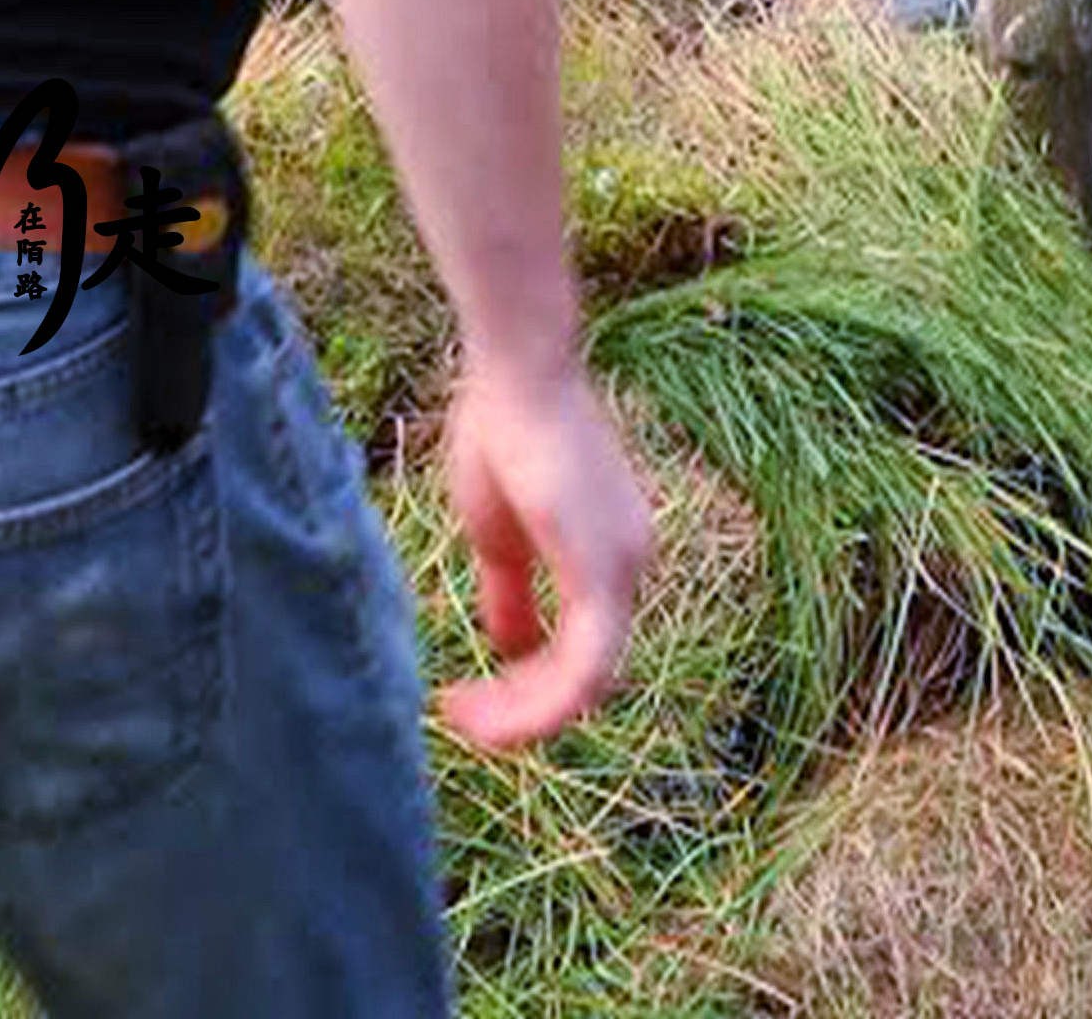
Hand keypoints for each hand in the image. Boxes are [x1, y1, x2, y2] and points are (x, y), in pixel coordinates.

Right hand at [428, 355, 650, 751]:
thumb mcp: (500, 534)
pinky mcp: (605, 576)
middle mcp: (632, 566)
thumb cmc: (505, 434)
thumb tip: (511, 648)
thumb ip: (513, 593)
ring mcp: (626, 572)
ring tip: (461, 716)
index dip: (524, 689)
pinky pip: (580, 672)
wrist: (517, 375)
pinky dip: (532, 703)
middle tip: (459, 717)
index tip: (463, 698)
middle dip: (519, 711)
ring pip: (583, 686)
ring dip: (520, 716)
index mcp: (611, 556)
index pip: (580, 651)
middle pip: (584, 677)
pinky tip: (480, 705)